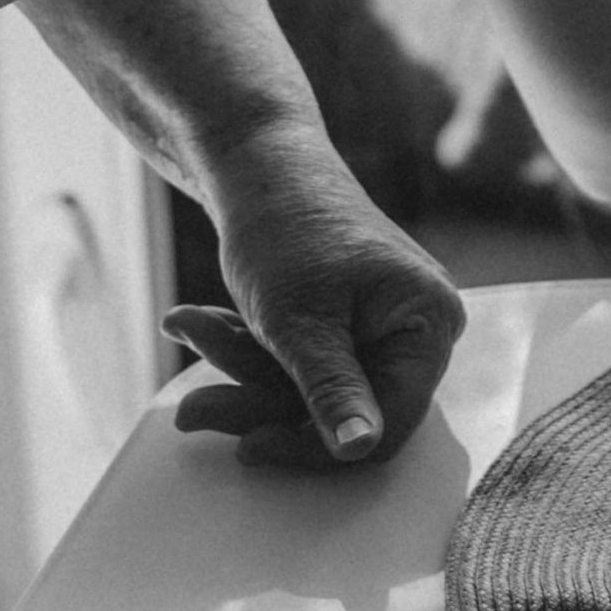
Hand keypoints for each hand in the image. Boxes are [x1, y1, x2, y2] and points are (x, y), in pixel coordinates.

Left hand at [163, 131, 463, 466]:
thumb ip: (331, 390)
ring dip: (238, 368)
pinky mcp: (347, 324)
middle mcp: (417, 328)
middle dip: (256, 398)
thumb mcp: (299, 322)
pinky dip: (245, 350)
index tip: (247, 447)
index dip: (314, 447)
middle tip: (189, 405)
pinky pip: (298, 364)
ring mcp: (382, 326)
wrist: (258, 160)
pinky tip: (194, 321)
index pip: (386, 424)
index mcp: (428, 324)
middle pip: (339, 409)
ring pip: (308, 389)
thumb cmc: (283, 229)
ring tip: (182, 324)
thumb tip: (361, 450)